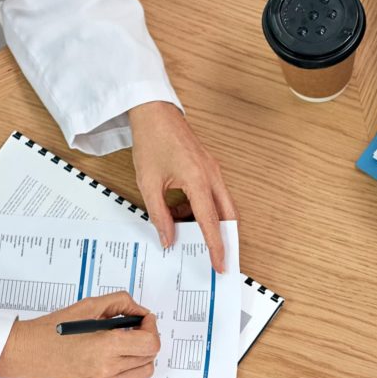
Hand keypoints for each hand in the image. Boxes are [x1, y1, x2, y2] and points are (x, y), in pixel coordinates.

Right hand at [0, 291, 159, 377]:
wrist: (26, 353)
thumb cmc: (52, 329)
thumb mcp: (88, 306)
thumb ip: (119, 303)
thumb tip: (139, 311)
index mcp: (105, 346)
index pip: (150, 343)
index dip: (152, 327)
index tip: (145, 318)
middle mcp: (107, 368)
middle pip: (149, 356)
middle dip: (148, 337)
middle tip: (136, 327)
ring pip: (142, 370)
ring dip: (141, 354)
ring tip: (126, 341)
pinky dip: (129, 366)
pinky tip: (115, 353)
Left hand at [128, 101, 235, 266]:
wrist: (154, 112)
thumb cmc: (152, 141)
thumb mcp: (148, 183)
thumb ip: (159, 214)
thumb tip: (169, 238)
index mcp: (198, 179)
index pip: (210, 222)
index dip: (215, 246)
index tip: (220, 265)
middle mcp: (212, 175)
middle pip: (228, 215)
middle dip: (224, 238)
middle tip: (218, 257)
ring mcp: (213, 170)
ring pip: (222, 206)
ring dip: (208, 221)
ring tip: (184, 230)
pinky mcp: (209, 167)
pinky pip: (212, 194)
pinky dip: (201, 208)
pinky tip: (180, 210)